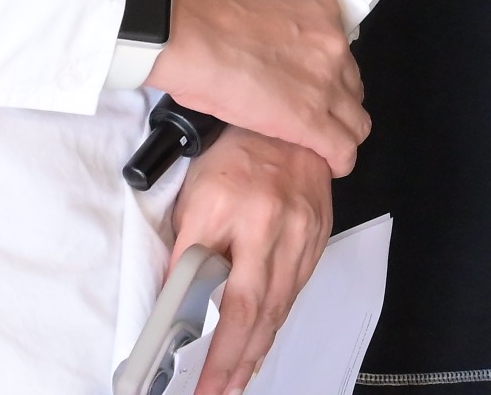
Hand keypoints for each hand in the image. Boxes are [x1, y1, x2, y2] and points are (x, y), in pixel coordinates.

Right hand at [150, 0, 368, 176]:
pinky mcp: (308, 120)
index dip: (328, 73)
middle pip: (352, 86)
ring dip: (340, 134)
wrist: (182, 32)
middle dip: (336, 104)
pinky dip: (337, 160)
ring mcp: (325, 84)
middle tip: (313, 116)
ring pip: (355, 121)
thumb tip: (253, 2)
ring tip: (320, 145)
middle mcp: (332, 46)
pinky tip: (328, 164)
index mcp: (320, 12)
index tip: (312, 84)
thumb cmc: (201, 7)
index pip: (342, 52)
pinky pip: (342, 148)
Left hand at [176, 129, 333, 394]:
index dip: (218, 349)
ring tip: (236, 380)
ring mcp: (305, 234)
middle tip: (217, 392)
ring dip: (257, 350)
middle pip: (260, 314)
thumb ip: (187, 251)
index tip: (202, 380)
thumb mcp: (194, 198)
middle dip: (236, 363)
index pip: (229, 300)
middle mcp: (279, 226)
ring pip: (281, 308)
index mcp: (240, 213)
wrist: (287, 123)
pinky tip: (261, 341)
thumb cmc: (235, 155)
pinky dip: (277, 321)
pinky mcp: (319, 237)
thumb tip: (172, 302)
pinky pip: (296, 290)